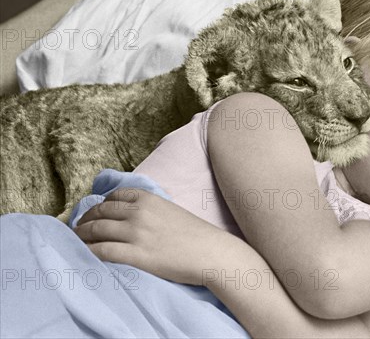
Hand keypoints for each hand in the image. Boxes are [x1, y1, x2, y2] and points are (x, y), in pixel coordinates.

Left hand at [73, 188, 231, 284]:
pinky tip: (84, 254)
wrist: (210, 252)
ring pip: (97, 230)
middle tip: (78, 228)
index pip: (113, 196)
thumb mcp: (170, 210)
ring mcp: (136, 233)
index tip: (93, 213)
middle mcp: (138, 212)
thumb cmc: (195, 233)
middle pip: (100, 212)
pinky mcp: (136, 255)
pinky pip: (103, 251)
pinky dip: (89, 252)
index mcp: (148, 198)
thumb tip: (131, 214)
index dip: (99, 204)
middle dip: (85, 220)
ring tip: (77, 240)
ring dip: (82, 235)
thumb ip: (150, 208)